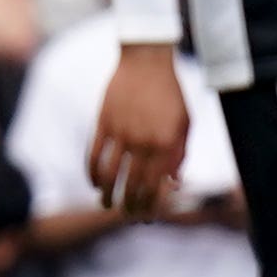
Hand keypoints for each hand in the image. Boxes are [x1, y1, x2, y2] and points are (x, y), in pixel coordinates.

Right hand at [89, 43, 189, 213]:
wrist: (147, 61)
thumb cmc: (170, 94)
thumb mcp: (185, 124)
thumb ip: (179, 154)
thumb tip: (172, 182)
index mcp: (167, 144)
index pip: (156, 187)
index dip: (150, 206)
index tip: (146, 215)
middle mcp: (144, 142)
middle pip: (132, 186)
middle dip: (129, 206)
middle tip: (126, 214)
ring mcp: (121, 133)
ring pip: (110, 176)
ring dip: (107, 195)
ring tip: (106, 204)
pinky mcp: (103, 123)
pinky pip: (94, 155)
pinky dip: (92, 173)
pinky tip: (94, 183)